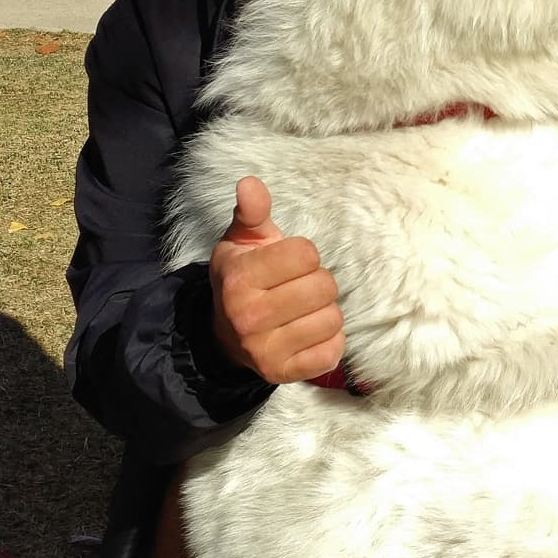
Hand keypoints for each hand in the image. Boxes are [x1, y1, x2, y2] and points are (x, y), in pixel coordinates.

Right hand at [209, 177, 345, 383]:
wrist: (224, 335)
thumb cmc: (242, 279)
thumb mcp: (242, 241)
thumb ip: (252, 212)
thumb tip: (250, 183)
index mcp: (239, 279)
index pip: (306, 254)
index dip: (303, 255)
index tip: (286, 263)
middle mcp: (248, 317)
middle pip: (324, 286)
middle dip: (317, 282)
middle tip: (296, 287)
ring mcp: (265, 350)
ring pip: (332, 319)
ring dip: (324, 312)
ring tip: (301, 310)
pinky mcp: (283, 374)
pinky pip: (332, 352)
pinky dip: (328, 342)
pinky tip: (308, 334)